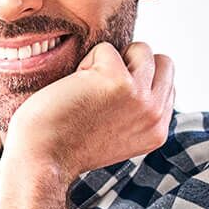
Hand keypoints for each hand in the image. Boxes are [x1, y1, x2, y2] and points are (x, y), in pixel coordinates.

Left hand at [3, 41, 174, 183]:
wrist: (41, 159)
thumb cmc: (65, 144)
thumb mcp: (117, 135)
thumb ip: (136, 113)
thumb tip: (140, 77)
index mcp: (157, 131)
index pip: (167, 85)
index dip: (137, 80)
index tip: (109, 98)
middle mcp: (155, 115)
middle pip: (162, 62)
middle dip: (132, 62)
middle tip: (101, 86)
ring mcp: (140, 97)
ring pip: (141, 49)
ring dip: (110, 60)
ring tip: (87, 86)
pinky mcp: (117, 80)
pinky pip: (105, 49)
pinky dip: (84, 63)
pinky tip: (72, 89)